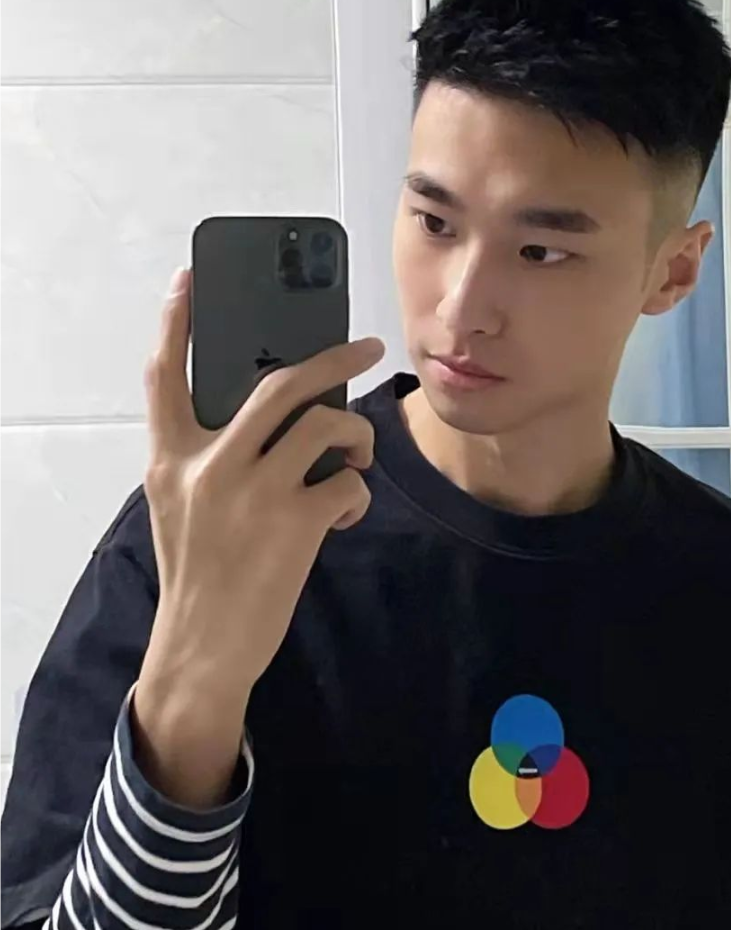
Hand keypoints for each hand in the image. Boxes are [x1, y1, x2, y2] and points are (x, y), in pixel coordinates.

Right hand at [140, 266, 384, 700]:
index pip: (164, 376)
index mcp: (171, 459)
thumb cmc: (197, 571)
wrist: (201, 649)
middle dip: (334, 357)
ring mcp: (253, 493)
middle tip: (366, 346)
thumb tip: (275, 413)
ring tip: (356, 455)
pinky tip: (343, 511)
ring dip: (356, 435)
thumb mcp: (180, 504)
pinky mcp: (296, 524)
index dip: (175, 324)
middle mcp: (208, 466)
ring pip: (326, 425)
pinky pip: (346, 481)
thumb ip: (209, 455)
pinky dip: (355, 491)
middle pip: (278, 384)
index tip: (190, 280)